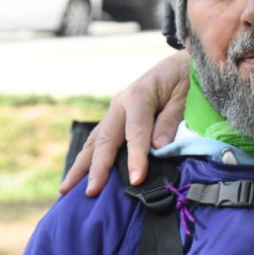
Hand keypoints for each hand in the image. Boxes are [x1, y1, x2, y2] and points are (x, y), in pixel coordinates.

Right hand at [59, 51, 189, 195]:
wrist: (182, 63)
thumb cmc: (187, 78)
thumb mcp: (185, 96)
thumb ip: (171, 120)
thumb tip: (158, 147)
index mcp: (138, 96)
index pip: (135, 133)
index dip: (135, 158)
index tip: (135, 180)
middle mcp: (120, 103)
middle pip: (105, 139)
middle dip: (97, 167)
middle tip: (91, 192)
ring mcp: (115, 110)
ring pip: (95, 141)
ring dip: (81, 166)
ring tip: (66, 189)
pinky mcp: (116, 117)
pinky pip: (100, 140)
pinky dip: (88, 158)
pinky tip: (80, 176)